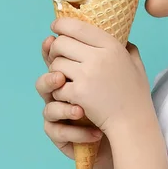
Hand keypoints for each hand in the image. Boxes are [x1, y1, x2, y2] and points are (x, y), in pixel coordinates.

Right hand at [36, 36, 109, 161]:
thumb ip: (110, 54)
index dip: (48, 51)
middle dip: (50, 79)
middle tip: (61, 78)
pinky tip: (94, 133)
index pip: (53, 61)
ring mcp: (59, 116)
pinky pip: (58, 132)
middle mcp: (60, 95)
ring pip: (48, 109)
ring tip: (79, 111)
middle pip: (43, 83)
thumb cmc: (116, 102)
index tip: (51, 41)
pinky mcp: (61, 136)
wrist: (124, 135)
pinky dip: (75, 132)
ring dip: (62, 109)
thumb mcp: (116, 75)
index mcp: (69, 76)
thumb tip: (118, 32)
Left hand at [48, 18, 152, 135]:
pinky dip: (59, 90)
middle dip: (55, 50)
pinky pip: (57, 85)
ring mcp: (87, 74)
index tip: (55, 26)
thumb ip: (127, 47)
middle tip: (58, 56)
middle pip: (61, 43)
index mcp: (111, 46)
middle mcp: (98, 56)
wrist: (133, 123)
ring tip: (64, 77)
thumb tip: (121, 34)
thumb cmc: (135, 95)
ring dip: (55, 71)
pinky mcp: (79, 92)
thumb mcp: (136, 64)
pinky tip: (68, 95)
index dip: (61, 24)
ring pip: (56, 64)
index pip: (78, 26)